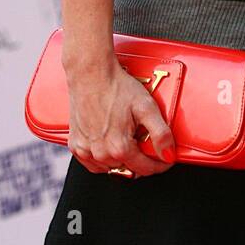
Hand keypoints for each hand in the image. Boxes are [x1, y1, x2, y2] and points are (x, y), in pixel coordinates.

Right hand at [64, 50, 175, 175]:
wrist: (91, 74)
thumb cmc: (117, 87)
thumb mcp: (146, 107)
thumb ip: (160, 134)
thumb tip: (169, 155)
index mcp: (119, 148)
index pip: (145, 169)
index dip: (160, 165)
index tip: (166, 160)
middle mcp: (101, 154)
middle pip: (128, 170)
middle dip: (141, 161)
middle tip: (147, 144)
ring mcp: (85, 151)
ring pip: (111, 168)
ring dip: (122, 161)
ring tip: (129, 141)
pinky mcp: (75, 145)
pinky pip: (93, 164)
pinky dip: (104, 160)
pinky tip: (110, 145)